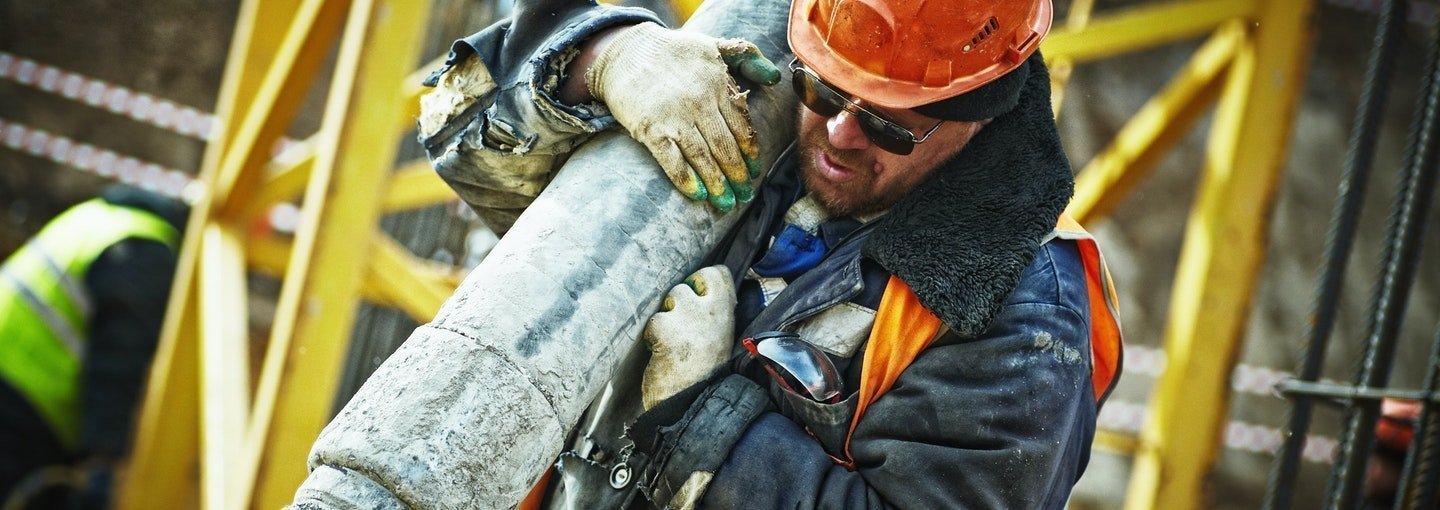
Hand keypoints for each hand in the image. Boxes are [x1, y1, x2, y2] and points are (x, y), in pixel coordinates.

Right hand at [585, 22, 780, 211]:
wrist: (625, 52)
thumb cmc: (673, 51)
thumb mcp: (713, 44)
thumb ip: (747, 56)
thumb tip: (775, 77)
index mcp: (718, 84)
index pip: (742, 126)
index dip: (750, 153)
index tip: (754, 172)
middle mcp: (699, 102)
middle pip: (725, 147)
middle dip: (737, 175)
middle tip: (744, 195)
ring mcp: (674, 117)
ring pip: (703, 158)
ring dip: (717, 184)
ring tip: (726, 203)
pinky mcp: (650, 129)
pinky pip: (672, 160)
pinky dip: (686, 180)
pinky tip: (698, 194)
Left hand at [641, 265, 736, 410]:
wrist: (693, 405)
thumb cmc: (705, 375)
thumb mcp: (721, 339)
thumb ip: (713, 316)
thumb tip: (700, 294)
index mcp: (726, 313)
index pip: (717, 274)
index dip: (702, 282)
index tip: (697, 298)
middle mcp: (709, 311)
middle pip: (688, 283)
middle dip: (679, 300)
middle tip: (679, 326)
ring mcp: (687, 317)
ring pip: (670, 299)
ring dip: (665, 318)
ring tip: (671, 343)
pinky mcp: (665, 328)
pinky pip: (654, 321)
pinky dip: (652, 336)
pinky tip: (659, 352)